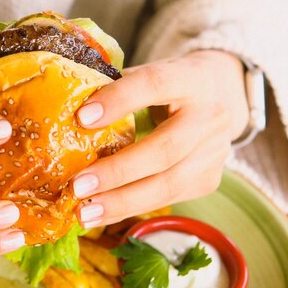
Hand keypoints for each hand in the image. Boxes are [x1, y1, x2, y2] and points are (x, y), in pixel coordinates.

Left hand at [71, 50, 248, 227]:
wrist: (223, 94)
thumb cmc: (169, 84)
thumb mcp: (149, 73)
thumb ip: (115, 87)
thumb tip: (64, 109)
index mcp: (189, 78)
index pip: (154, 84)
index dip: (119, 100)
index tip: (82, 118)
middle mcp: (209, 116)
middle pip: (165, 149)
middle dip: (118, 171)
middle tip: (78, 186)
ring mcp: (214, 152)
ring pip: (168, 184)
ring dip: (121, 202)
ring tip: (84, 213)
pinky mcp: (209, 179)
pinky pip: (167, 198)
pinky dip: (130, 208)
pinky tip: (102, 214)